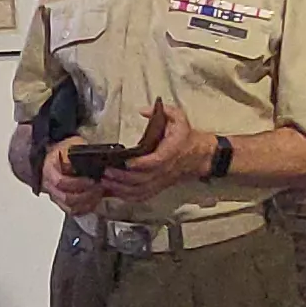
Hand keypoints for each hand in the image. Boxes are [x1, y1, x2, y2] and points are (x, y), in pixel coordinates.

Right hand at [38, 135, 108, 216]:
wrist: (59, 155)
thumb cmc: (65, 151)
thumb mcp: (70, 146)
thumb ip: (76, 155)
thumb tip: (84, 165)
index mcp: (49, 171)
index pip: (60, 182)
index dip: (77, 183)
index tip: (92, 180)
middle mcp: (50, 186)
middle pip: (66, 197)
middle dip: (86, 194)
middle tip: (99, 188)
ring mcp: (56, 196)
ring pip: (71, 207)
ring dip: (87, 202)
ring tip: (99, 193)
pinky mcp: (63, 203)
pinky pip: (74, 211)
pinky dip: (86, 208)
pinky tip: (95, 201)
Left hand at [98, 102, 212, 201]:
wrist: (199, 156)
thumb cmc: (186, 137)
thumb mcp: (179, 118)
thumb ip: (163, 111)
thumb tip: (144, 110)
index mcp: (171, 152)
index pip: (155, 162)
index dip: (141, 164)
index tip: (126, 162)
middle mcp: (165, 169)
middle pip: (143, 179)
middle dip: (123, 177)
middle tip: (107, 172)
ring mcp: (161, 180)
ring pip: (141, 190)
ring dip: (122, 188)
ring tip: (106, 182)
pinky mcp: (158, 187)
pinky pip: (142, 196)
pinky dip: (128, 196)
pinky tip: (115, 192)